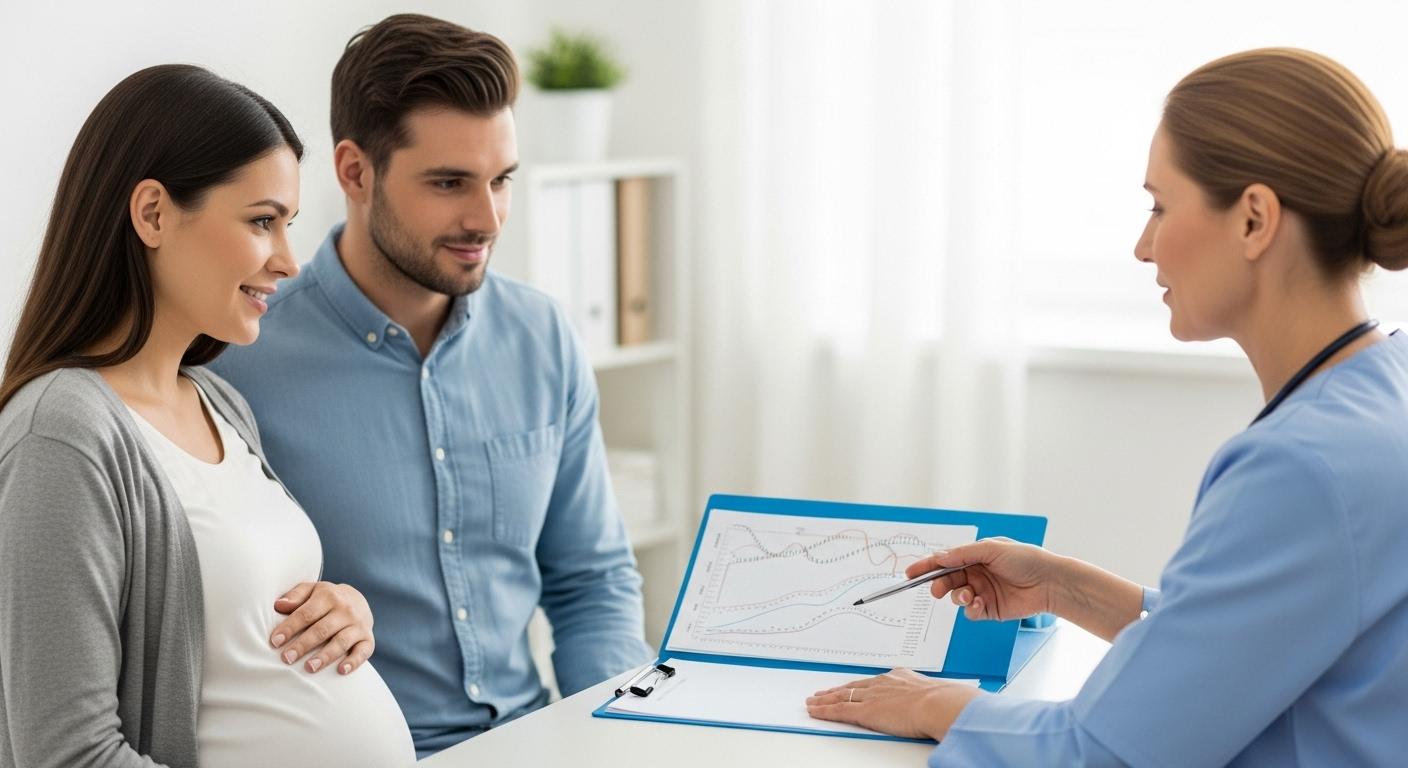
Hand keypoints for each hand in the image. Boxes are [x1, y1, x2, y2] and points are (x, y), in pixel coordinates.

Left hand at [270, 581, 374, 674]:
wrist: (359, 601)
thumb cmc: (327, 599)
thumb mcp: (312, 591)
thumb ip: (296, 595)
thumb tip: (279, 605)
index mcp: (329, 596)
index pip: (306, 613)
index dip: (290, 627)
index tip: (275, 641)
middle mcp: (345, 610)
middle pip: (322, 629)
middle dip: (303, 645)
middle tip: (287, 659)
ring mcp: (358, 625)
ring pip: (341, 642)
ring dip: (325, 656)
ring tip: (309, 668)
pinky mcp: (368, 639)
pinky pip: (363, 651)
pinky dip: (354, 661)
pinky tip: (341, 671)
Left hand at [805, 669, 982, 740]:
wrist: (939, 704)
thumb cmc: (943, 701)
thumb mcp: (934, 693)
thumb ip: (928, 696)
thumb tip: (939, 701)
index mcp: (898, 677)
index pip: (871, 682)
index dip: (857, 686)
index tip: (850, 687)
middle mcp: (881, 684)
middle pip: (852, 687)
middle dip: (836, 690)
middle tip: (822, 692)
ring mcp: (872, 697)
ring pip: (841, 697)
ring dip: (825, 700)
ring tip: (813, 701)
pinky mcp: (865, 712)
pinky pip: (838, 710)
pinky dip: (824, 710)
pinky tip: (814, 711)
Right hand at [910, 537, 1058, 621]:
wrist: (1049, 582)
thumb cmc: (1025, 559)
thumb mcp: (991, 548)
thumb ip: (962, 554)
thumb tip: (938, 557)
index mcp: (975, 556)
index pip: (945, 561)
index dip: (927, 566)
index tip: (910, 574)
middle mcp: (976, 574)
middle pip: (947, 580)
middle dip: (939, 584)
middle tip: (936, 589)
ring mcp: (982, 592)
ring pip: (956, 597)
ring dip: (957, 597)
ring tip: (967, 595)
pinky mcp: (989, 609)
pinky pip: (970, 612)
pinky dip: (970, 609)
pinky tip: (979, 604)